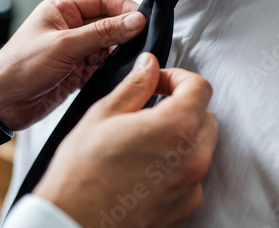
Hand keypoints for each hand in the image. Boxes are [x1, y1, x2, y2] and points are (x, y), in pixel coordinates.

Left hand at [0, 0, 144, 148]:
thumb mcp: (64, 46)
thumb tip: (135, 20)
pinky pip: (103, 66)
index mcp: (63, 10)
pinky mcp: (78, 71)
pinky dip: (113, 69)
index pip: (102, 1)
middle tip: (144, 41)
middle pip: (109, 23)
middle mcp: (71, 28)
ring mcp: (75, 51)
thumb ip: (102, 33)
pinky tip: (121, 73)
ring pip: (109, 46)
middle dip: (126, 32)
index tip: (144, 19)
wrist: (2, 104)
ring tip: (134, 59)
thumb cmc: (20, 67)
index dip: (125, 8)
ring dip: (121, 53)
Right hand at [34, 53, 218, 227]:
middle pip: (206, 118)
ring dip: (180, 137)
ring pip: (200, 149)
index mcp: (175, 129)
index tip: (160, 82)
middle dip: (183, 107)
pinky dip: (176, 166)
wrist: (73, 224)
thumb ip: (134, 86)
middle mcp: (192, 160)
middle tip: (151, 109)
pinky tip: (144, 169)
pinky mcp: (184, 209)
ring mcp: (190, 188)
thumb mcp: (103, 116)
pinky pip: (191, 177)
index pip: (199, 88)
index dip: (178, 77)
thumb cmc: (81, 175)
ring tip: (144, 142)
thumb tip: (149, 66)